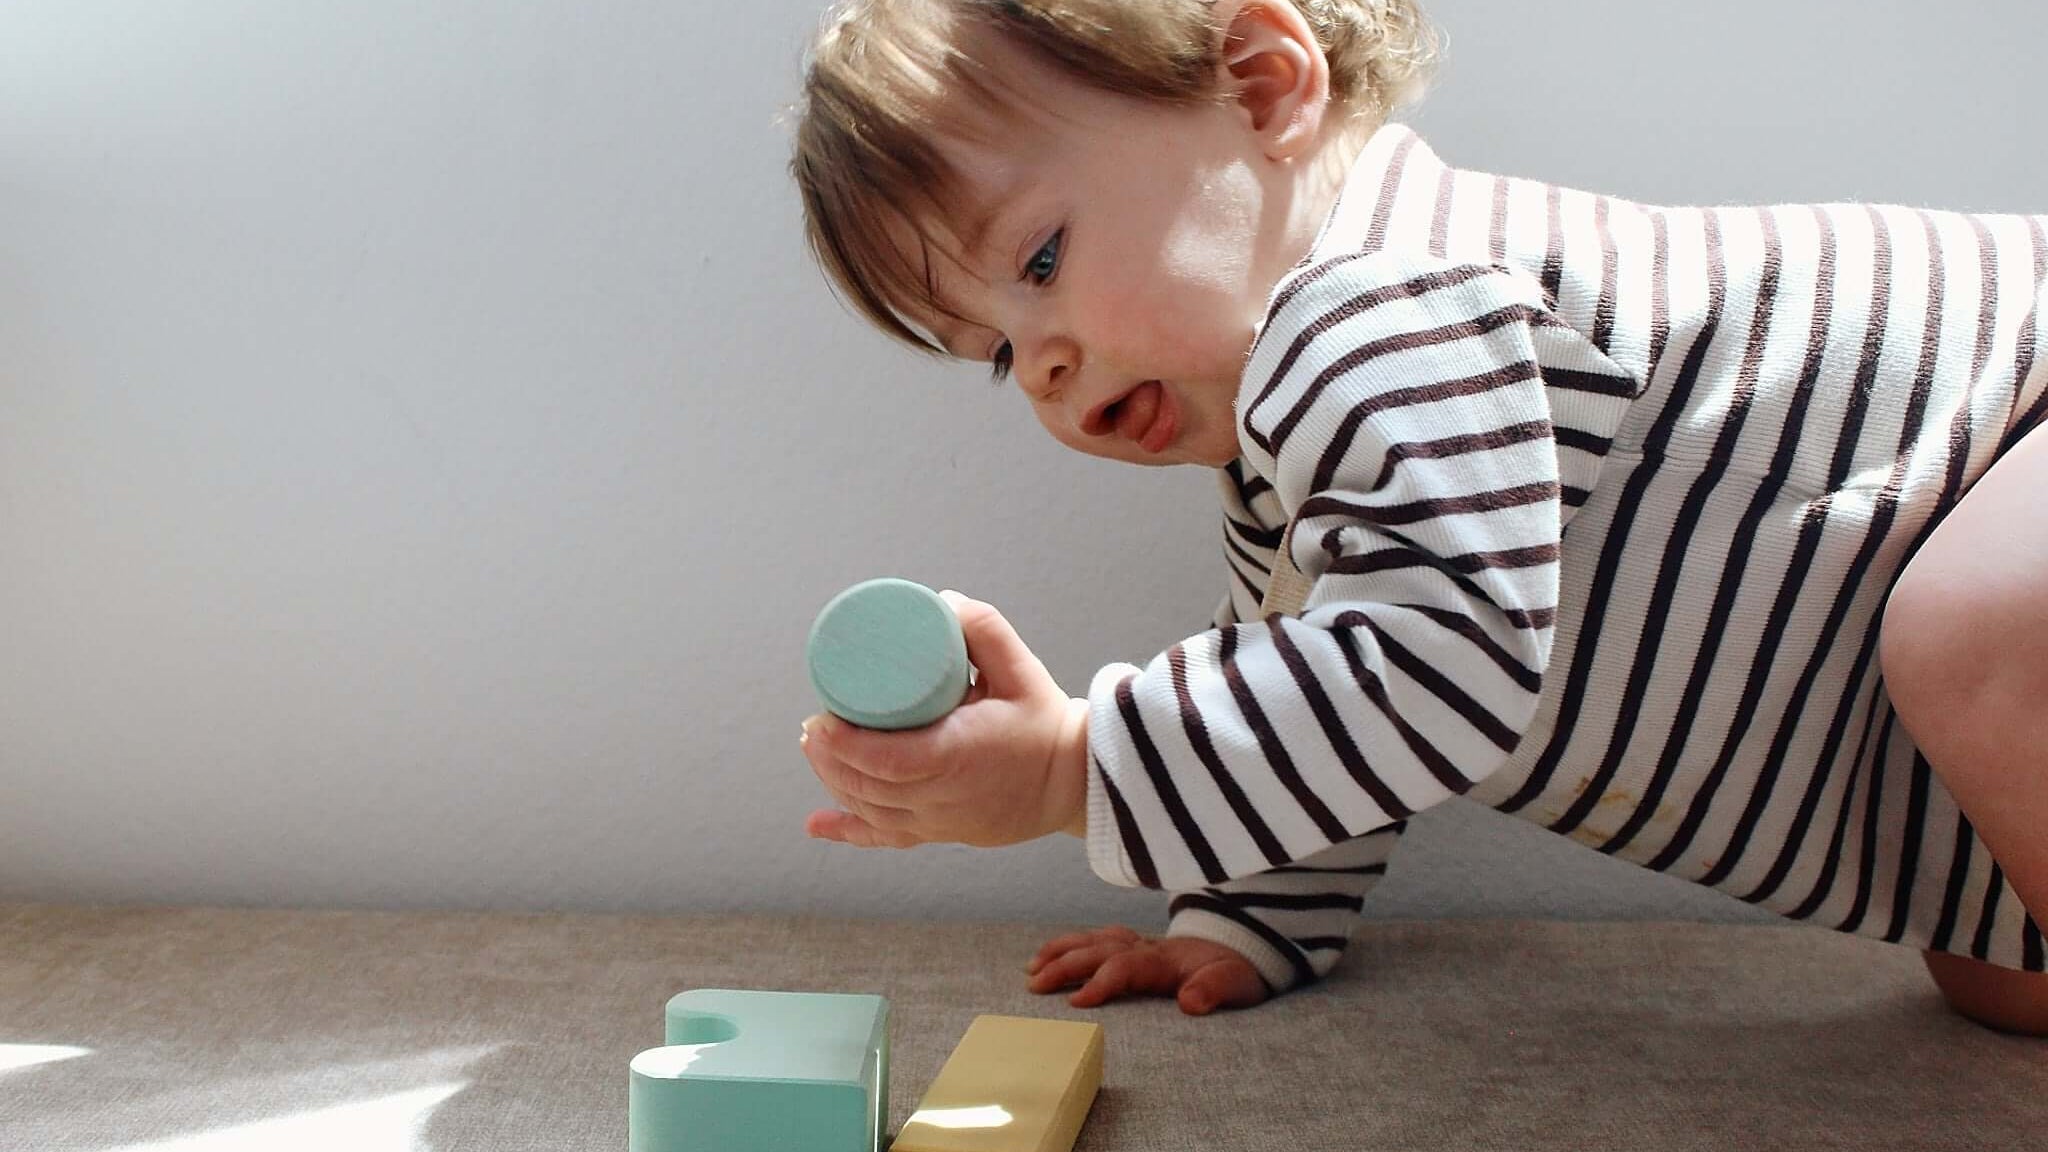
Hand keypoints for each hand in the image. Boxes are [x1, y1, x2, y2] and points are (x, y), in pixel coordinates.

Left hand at [802, 591, 1089, 848]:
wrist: (1074, 780)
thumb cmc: (1044, 724)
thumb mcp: (1021, 669)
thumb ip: (985, 630)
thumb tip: (940, 601)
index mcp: (957, 756)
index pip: (884, 759)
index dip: (844, 744)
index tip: (822, 718)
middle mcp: (942, 797)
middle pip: (867, 785)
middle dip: (829, 757)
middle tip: (814, 725)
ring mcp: (940, 821)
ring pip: (871, 809)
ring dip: (835, 781)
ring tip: (816, 749)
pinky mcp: (942, 833)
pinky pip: (887, 838)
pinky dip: (849, 831)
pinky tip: (817, 825)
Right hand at [1027, 926, 1269, 1015]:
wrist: (1242, 945)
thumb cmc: (1236, 970)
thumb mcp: (1237, 983)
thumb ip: (1215, 989)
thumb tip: (1190, 1002)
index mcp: (1166, 959)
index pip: (1126, 966)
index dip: (1101, 982)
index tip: (1076, 1002)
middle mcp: (1146, 946)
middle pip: (1098, 950)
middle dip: (1065, 965)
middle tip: (1035, 985)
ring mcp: (1138, 942)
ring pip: (1092, 940)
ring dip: (1061, 950)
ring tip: (1031, 968)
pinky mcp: (1134, 944)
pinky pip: (1097, 938)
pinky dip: (1071, 943)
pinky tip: (1051, 953)